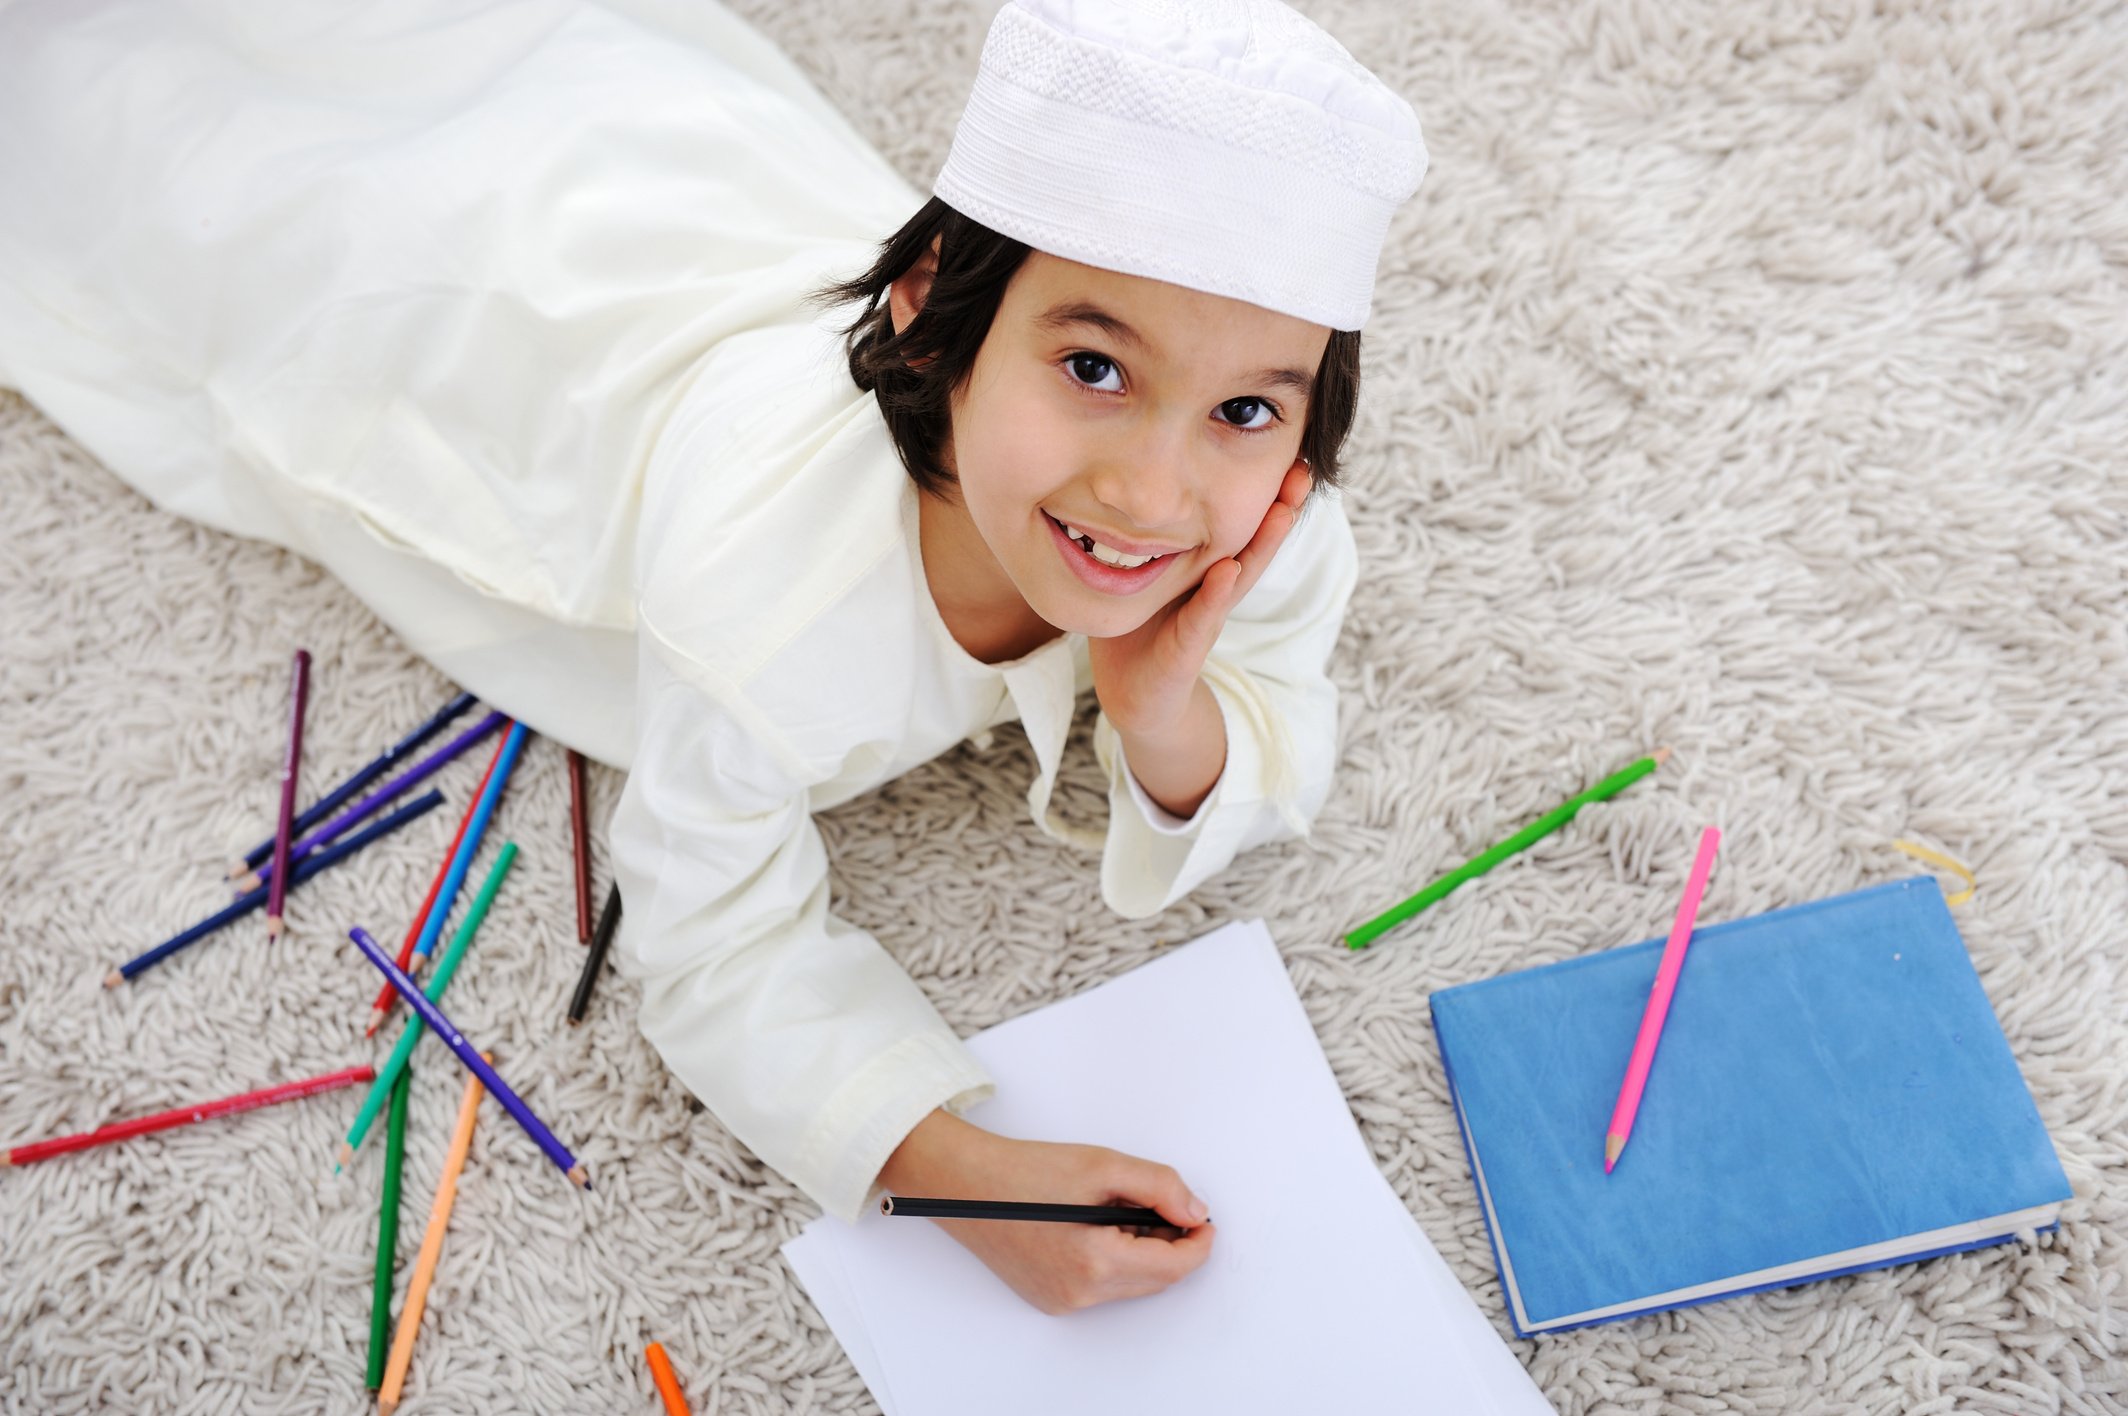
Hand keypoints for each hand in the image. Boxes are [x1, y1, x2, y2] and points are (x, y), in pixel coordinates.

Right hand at [877, 1110, 1215, 1314]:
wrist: (966, 1184)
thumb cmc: (1024, 1172)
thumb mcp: (1102, 1166)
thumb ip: (1159, 1187)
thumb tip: (1194, 1211)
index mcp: (1095, 1262)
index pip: (1173, 1267)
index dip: (1198, 1242)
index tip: (1206, 1221)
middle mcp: (1079, 1293)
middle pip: (1155, 1280)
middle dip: (1172, 1245)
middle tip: (1171, 1207)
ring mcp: (1063, 1301)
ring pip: (1131, 1285)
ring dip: (1144, 1253)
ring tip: (1126, 1210)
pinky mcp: (1051, 1298)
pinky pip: (1103, 1287)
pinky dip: (1116, 1260)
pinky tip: (1100, 1226)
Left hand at [1089, 459, 1310, 737]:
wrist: (1133, 693)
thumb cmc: (1141, 625)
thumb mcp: (1148, 571)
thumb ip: (1151, 532)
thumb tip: (1135, 470)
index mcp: (1209, 568)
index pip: (1240, 523)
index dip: (1263, 491)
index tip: (1288, 451)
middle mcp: (1217, 590)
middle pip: (1254, 542)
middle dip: (1281, 507)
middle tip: (1303, 470)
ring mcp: (1206, 619)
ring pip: (1240, 575)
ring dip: (1264, 543)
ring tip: (1283, 509)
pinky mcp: (1186, 650)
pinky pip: (1202, 618)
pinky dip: (1216, 594)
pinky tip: (1227, 568)